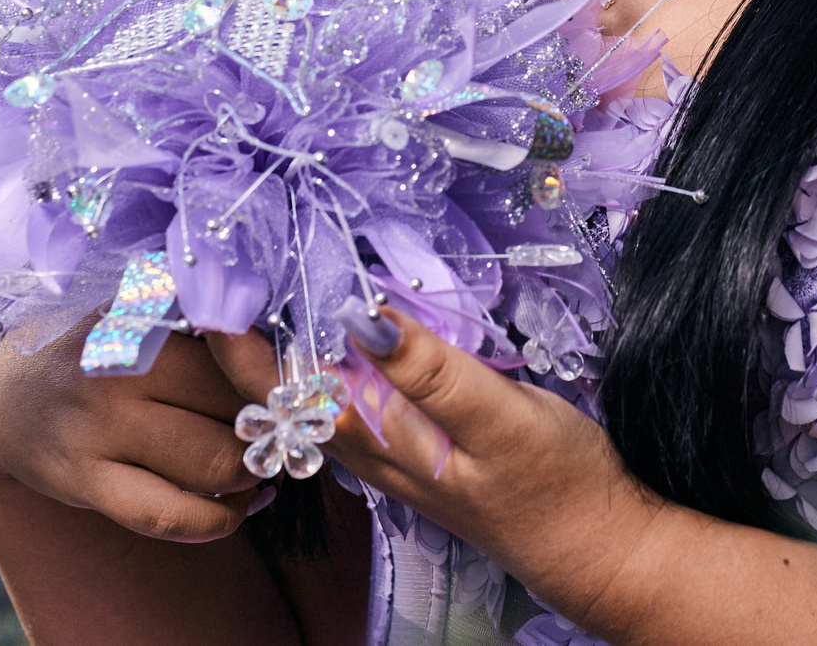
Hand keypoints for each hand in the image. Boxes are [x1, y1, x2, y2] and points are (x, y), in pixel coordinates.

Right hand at [0, 320, 268, 541]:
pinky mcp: (85, 481)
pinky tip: (238, 507)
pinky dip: (218, 520)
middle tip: (287, 430)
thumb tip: (287, 348)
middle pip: (239, 411)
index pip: (242, 355)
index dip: (281, 378)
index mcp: (147, 320)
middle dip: (275, 428)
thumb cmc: (90, 342)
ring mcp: (102, 431)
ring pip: (214, 467)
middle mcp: (126, 373)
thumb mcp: (137, 308)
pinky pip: (169, 516)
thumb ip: (200, 320)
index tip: (301, 388)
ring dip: (255, 475)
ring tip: (265, 467)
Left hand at [205, 313, 668, 634]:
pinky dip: (330, 363)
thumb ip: (433, 372)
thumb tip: (362, 316)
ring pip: (317, 397)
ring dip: (285, 348)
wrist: (599, 548)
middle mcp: (375, 450)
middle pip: (288, 393)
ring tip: (263, 290)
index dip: (246, 337)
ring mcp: (397, 452)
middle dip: (251, 338)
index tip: (217, 278)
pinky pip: (353, 400)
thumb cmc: (558, 484)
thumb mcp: (501, 419)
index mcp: (383, 439)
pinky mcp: (423, 447)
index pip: (288, 385)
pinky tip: (335, 337)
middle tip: (225, 268)